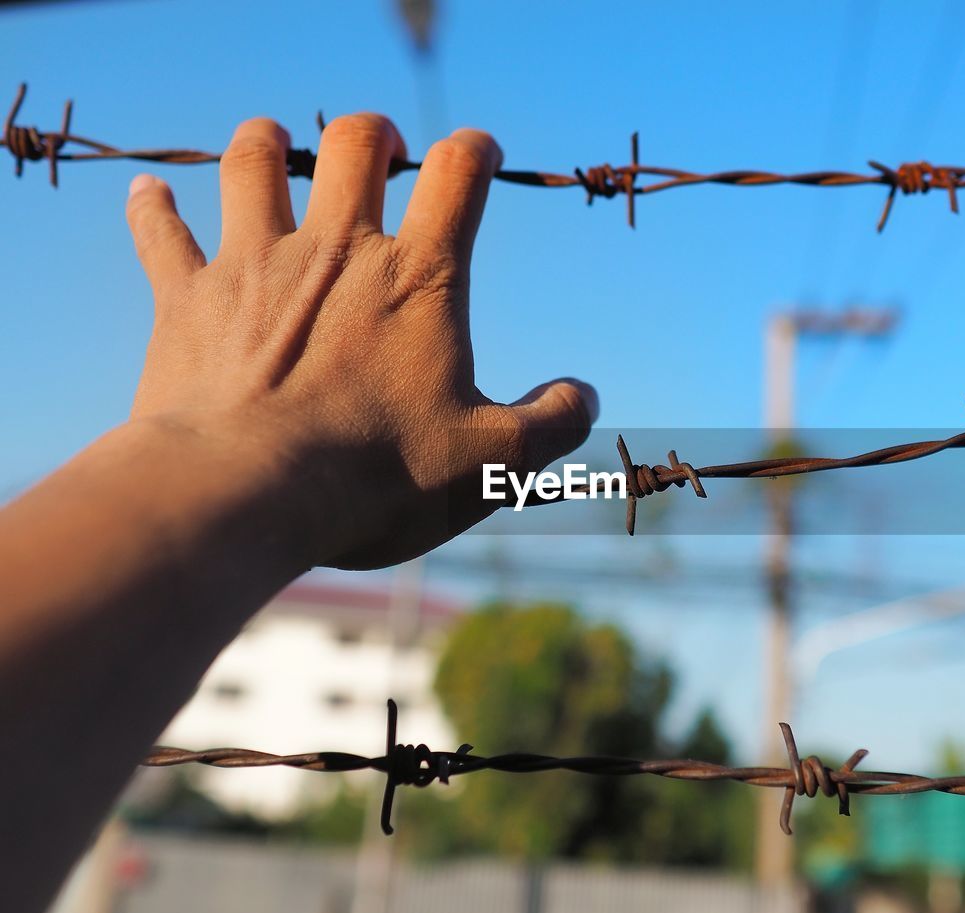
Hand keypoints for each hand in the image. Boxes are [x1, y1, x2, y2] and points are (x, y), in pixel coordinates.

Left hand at [124, 114, 596, 567]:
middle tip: (381, 151)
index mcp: (419, 278)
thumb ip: (552, 425)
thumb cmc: (378, 477)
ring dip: (265, 145)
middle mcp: (337, 251)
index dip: (475, 151)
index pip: (459, 174)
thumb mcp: (492, 463)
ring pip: (253, 163)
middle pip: (355, 144)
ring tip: (272, 145)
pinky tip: (150, 197)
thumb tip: (582, 396)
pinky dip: (156, 212)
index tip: (479, 155)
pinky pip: (163, 234)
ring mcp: (254, 266)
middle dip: (374, 135)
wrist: (247, 493)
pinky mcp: (185, 300)